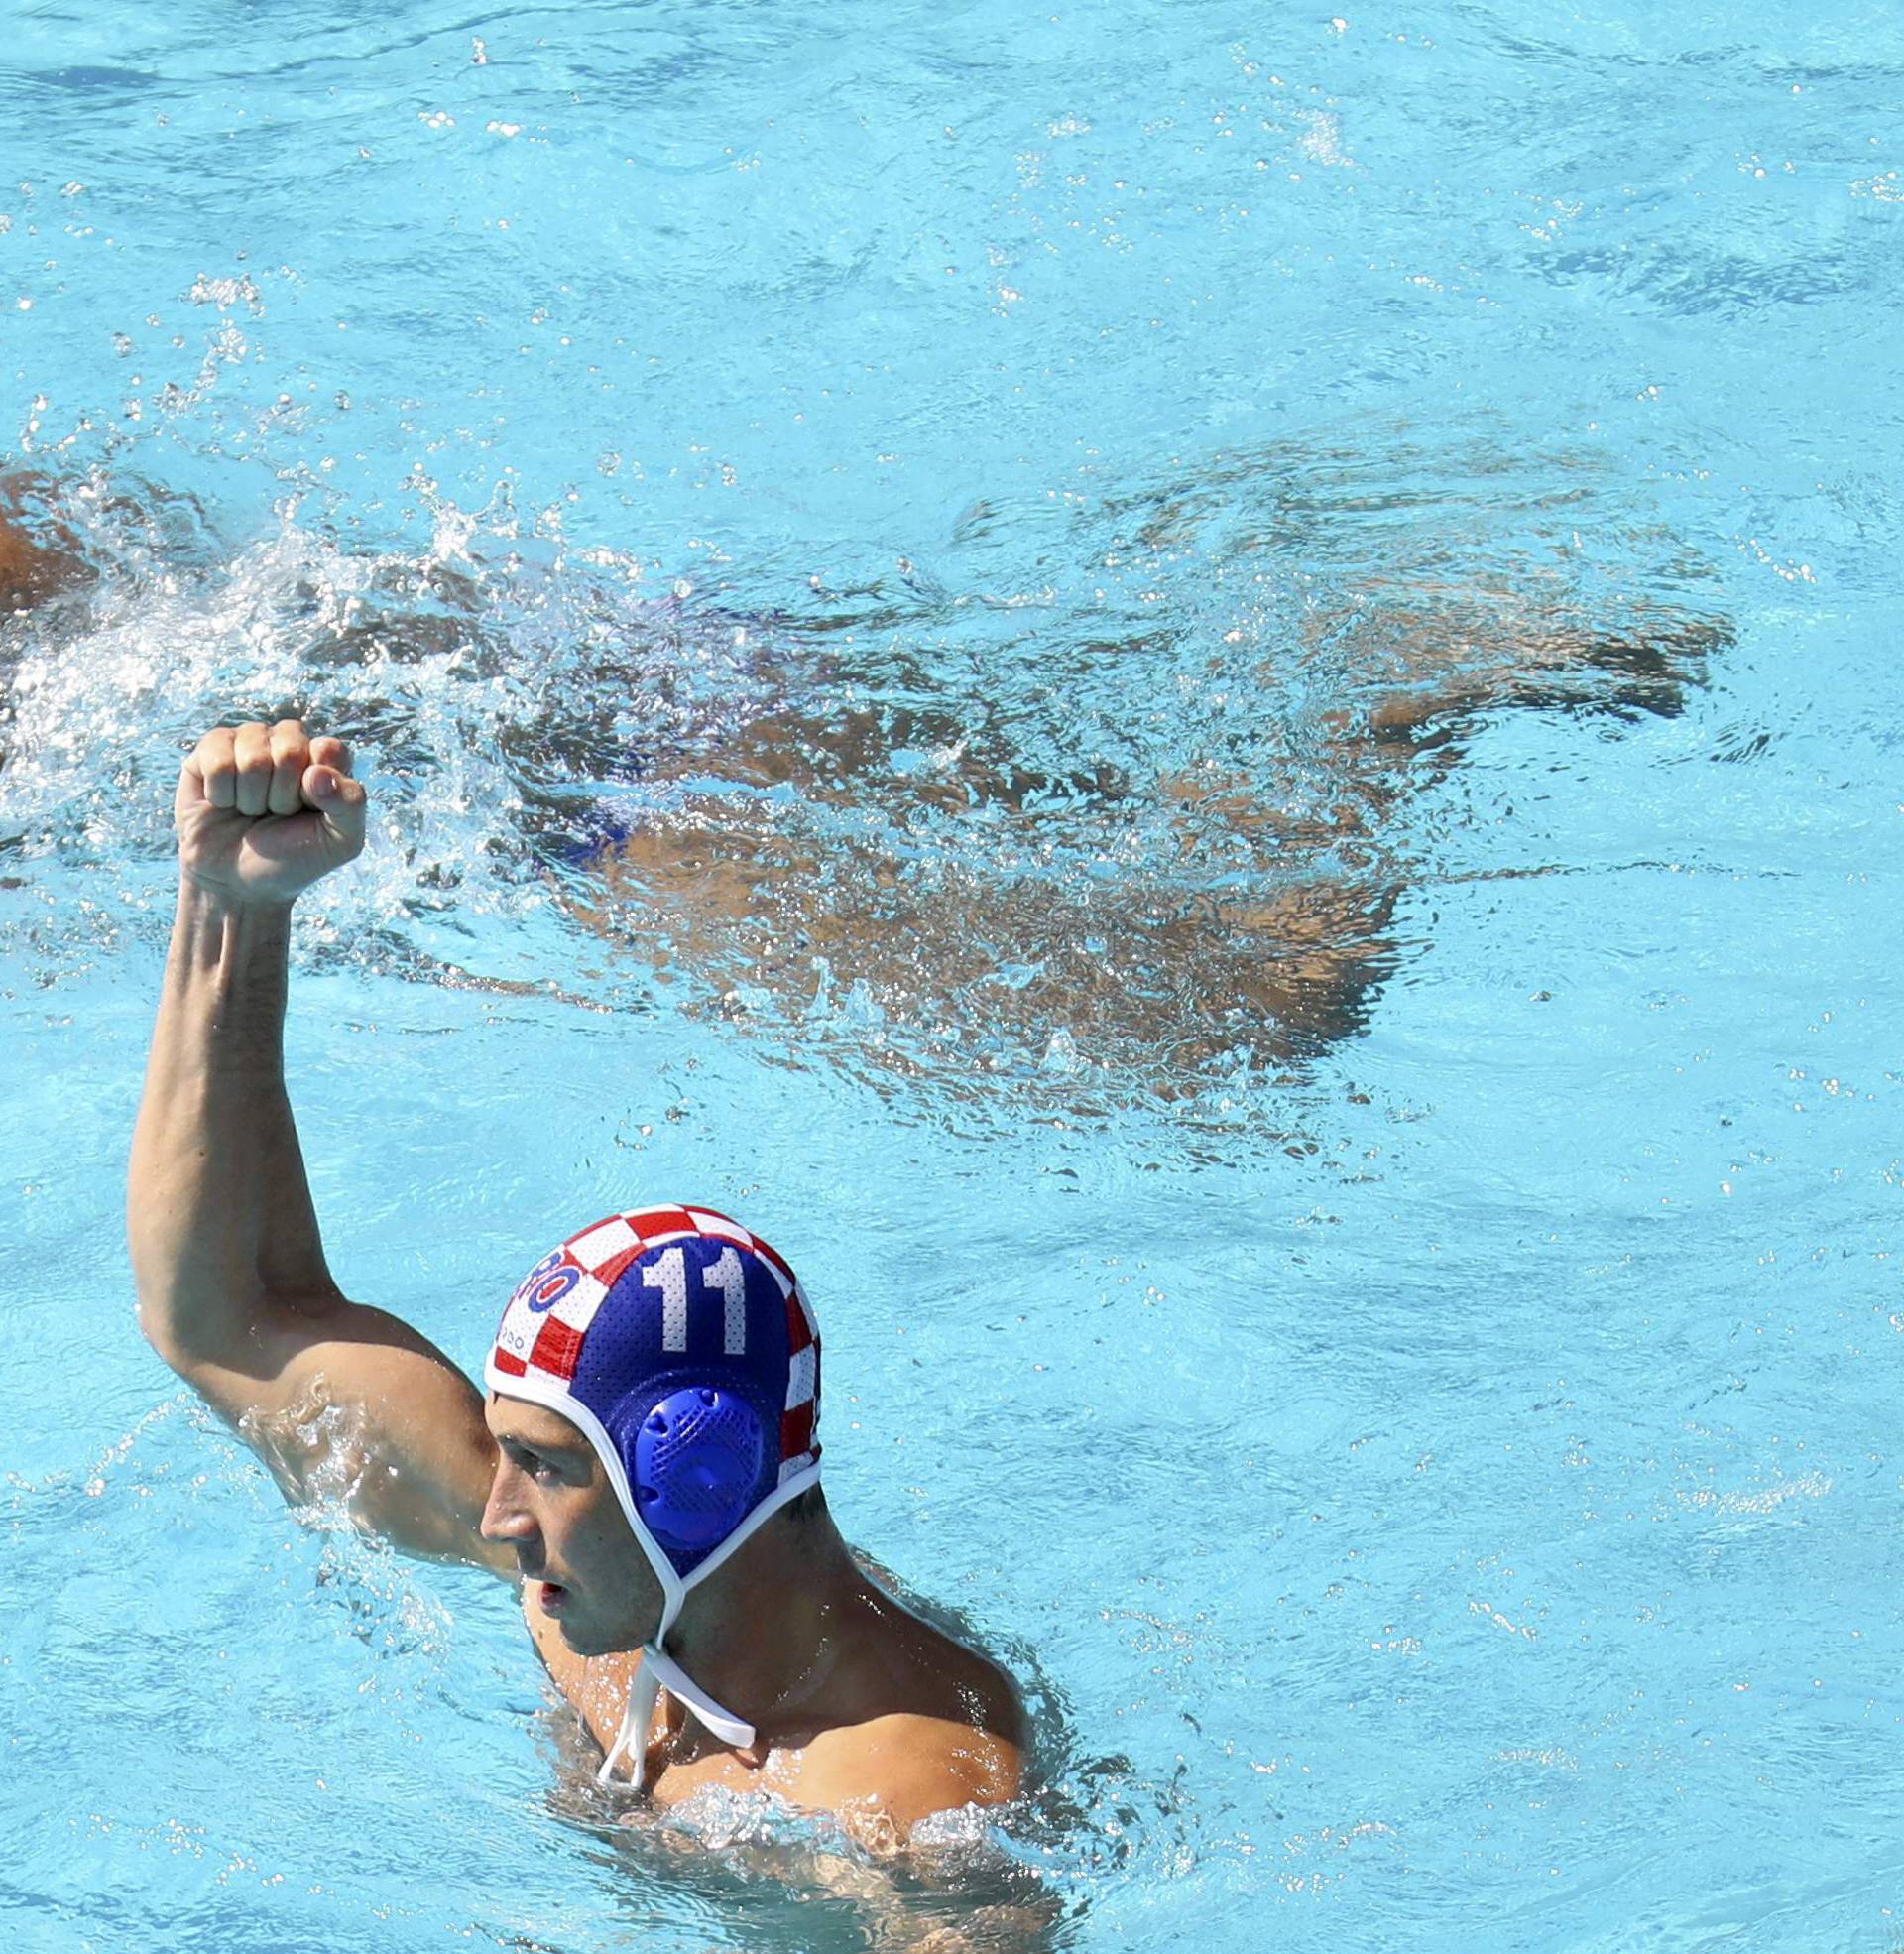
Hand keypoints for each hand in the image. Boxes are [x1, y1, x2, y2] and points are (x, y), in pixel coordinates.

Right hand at [176, 719, 367, 906]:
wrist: (238, 881)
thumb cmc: (295, 857)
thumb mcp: (341, 842)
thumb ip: (351, 804)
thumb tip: (317, 772)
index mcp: (326, 757)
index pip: (329, 749)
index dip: (317, 787)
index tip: (310, 809)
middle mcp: (289, 741)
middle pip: (289, 750)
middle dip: (283, 796)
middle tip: (278, 813)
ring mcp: (249, 740)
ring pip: (253, 757)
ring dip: (251, 798)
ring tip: (252, 810)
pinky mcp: (210, 748)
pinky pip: (218, 760)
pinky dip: (222, 794)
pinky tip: (224, 803)